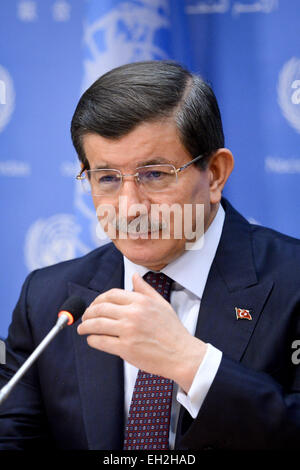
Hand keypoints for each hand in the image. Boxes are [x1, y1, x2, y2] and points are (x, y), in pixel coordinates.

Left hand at [77, 273, 206, 391]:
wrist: (182, 355)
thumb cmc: (173, 331)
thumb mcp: (161, 304)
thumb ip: (145, 289)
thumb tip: (134, 276)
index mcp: (141, 301)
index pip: (111, 295)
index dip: (98, 299)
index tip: (94, 305)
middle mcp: (133, 314)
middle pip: (100, 308)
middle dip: (88, 312)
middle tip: (85, 317)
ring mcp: (128, 331)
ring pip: (97, 324)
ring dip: (85, 326)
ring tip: (82, 328)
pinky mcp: (125, 349)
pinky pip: (101, 341)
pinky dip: (92, 340)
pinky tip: (92, 340)